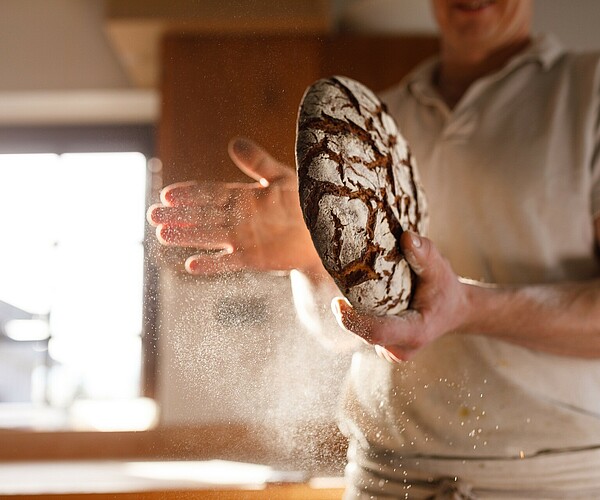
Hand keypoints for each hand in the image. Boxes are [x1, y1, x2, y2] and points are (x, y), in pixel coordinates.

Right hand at [147, 137, 321, 275]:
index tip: (167, 193)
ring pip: (209, 236)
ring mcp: (243, 239)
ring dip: (186, 236)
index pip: (210, 193)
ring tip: (162, 234)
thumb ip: (258, 163)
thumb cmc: (305, 201)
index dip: (189, 193)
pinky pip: (228, 262)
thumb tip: (233, 142)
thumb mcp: (282, 177)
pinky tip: (191, 265)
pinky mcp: (253, 258)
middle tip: (153, 215)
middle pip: (202, 215)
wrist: (324, 231)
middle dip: (178, 215)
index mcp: (243, 197)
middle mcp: (238, 218)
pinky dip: (211, 264)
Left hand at [331, 231, 469, 361]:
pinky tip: (360, 298)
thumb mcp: (440, 269)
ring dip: (353, 312)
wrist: (454, 310)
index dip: (353, 321)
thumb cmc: (445, 289)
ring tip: (351, 287)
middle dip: (349, 312)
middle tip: (340, 282)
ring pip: (362, 332)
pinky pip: (363, 332)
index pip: (377, 332)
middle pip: (364, 332)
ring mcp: (391, 351)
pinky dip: (358, 315)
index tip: (337, 302)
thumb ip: (425, 254)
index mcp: (415, 332)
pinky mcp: (384, 346)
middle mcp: (401, 348)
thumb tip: (407, 237)